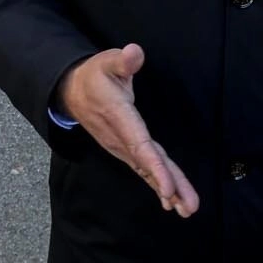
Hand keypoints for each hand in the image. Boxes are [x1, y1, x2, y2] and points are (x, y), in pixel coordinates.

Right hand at [57, 44, 199, 217]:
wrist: (72, 92)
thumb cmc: (95, 75)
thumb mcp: (106, 61)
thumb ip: (122, 60)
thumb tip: (135, 53)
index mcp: (120, 117)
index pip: (140, 145)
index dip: (155, 167)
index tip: (169, 187)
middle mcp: (121, 139)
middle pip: (149, 165)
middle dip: (169, 186)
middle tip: (189, 207)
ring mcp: (123, 147)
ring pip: (149, 170)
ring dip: (169, 190)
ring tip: (188, 209)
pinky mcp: (127, 150)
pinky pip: (145, 169)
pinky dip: (159, 184)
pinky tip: (172, 201)